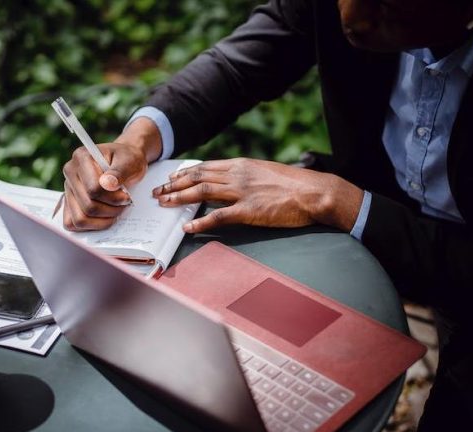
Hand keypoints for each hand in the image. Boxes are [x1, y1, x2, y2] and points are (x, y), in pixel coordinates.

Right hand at [62, 142, 146, 230]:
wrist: (124, 162)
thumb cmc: (127, 160)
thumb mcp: (129, 161)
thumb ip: (119, 171)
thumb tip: (107, 184)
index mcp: (82, 157)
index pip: (93, 189)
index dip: (113, 198)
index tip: (126, 196)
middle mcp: (70, 172)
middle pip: (88, 206)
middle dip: (111, 209)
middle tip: (124, 203)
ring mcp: (68, 189)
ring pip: (80, 219)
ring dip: (103, 220)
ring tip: (116, 210)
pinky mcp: (69, 202)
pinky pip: (72, 223)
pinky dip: (91, 226)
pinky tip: (105, 218)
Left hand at [152, 158, 364, 232]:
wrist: (314, 192)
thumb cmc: (294, 185)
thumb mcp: (266, 173)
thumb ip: (246, 177)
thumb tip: (230, 183)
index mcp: (242, 165)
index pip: (205, 167)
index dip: (184, 173)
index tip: (170, 178)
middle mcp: (238, 175)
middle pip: (198, 177)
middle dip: (174, 184)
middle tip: (158, 191)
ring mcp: (242, 192)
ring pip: (202, 192)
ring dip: (179, 198)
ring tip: (163, 204)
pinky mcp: (250, 211)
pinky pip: (218, 216)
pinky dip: (200, 221)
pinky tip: (188, 226)